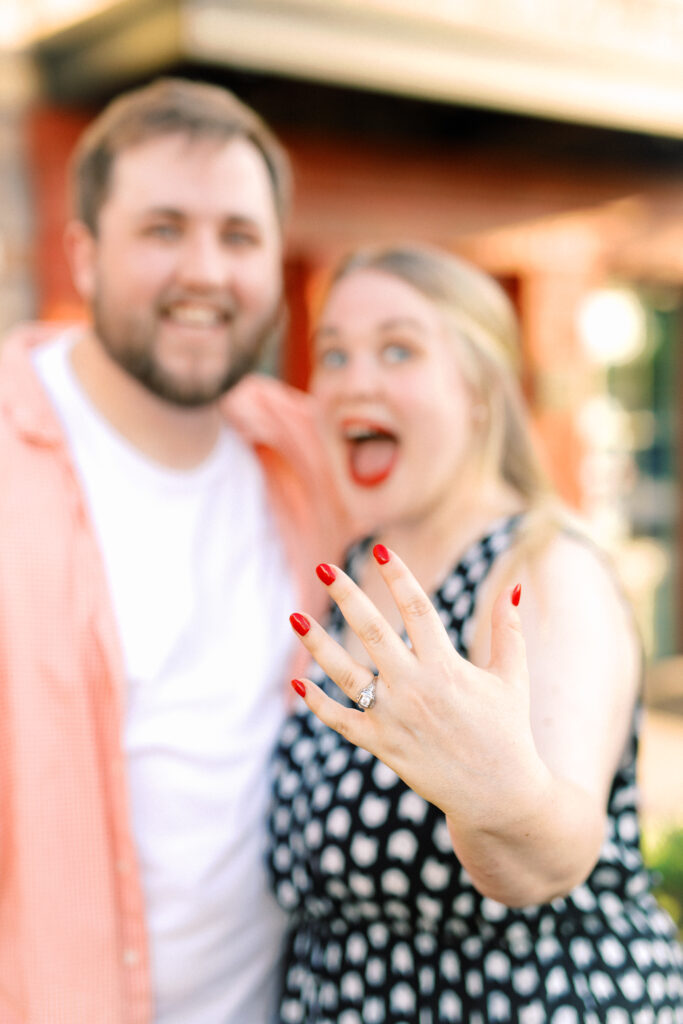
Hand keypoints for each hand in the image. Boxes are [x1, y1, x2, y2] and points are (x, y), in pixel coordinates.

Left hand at [289, 545, 542, 831]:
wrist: (498, 796)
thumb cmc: (507, 731)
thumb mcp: (513, 676)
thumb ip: (509, 630)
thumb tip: (513, 585)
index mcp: (447, 666)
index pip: (417, 609)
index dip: (398, 576)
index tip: (380, 550)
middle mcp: (415, 687)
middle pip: (372, 631)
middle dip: (346, 595)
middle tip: (324, 567)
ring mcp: (394, 717)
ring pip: (346, 673)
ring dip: (318, 644)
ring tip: (294, 617)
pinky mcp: (381, 744)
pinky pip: (341, 721)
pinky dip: (318, 704)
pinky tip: (298, 682)